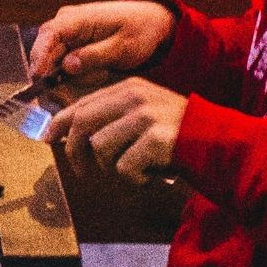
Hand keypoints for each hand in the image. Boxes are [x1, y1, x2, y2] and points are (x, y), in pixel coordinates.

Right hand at [29, 0, 174, 84]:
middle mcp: (65, 24)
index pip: (48, 34)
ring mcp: (67, 36)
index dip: (39, 56)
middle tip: (95, 77)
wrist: (149, 23)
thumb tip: (67, 66)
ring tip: (104, 70)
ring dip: (75, 75)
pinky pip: (65, 66)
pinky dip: (79, 74)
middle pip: (47, 52)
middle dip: (62, 72)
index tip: (38, 76)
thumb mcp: (122, 47)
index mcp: (76, 18)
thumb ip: (94, 56)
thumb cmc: (138, 30)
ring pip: (55, 63)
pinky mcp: (71, 47)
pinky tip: (101, 70)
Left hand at [44, 76, 187, 184]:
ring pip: (101, 149)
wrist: (220, 144)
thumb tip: (69, 133)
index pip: (82, 104)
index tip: (46, 138)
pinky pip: (125, 168)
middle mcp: (134, 96)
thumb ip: (112, 117)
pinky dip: (135, 179)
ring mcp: (145, 116)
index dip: (59, 123)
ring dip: (114, 169)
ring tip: (137, 169)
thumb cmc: (178, 136)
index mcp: (129, 87)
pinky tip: (153, 174)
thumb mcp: (144, 114)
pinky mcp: (155, 138)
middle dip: (75, 152)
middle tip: (82, 173)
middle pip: (83, 124)